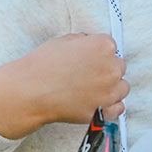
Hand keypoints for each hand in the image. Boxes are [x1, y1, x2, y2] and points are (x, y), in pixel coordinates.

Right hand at [0, 33, 128, 139]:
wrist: (29, 92)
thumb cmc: (42, 65)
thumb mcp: (62, 41)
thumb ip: (83, 40)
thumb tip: (91, 43)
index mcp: (103, 46)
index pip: (111, 46)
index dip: (98, 53)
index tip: (89, 59)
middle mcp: (111, 68)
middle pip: (119, 67)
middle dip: (106, 69)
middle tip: (87, 75)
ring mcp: (109, 91)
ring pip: (122, 87)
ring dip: (111, 87)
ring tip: (91, 89)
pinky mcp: (103, 111)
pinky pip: (119, 107)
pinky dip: (111, 106)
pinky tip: (98, 103)